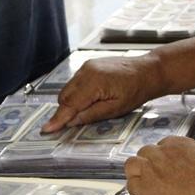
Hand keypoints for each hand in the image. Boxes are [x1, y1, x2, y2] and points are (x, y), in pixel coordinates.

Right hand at [42, 55, 162, 131]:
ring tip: (90, 109)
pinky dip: (77, 93)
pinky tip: (91, 99)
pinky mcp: (89, 65)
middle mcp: (86, 71)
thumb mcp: (116, 109)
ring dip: (71, 102)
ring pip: (68, 89)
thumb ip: (91, 115)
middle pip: (64, 97)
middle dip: (66, 111)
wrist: (148, 71)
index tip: (46, 129)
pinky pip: (75, 82)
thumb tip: (71, 122)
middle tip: (73, 124)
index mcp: (93, 83)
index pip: (69, 105)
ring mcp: (86, 66)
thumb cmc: (136, 90)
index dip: (58, 119)